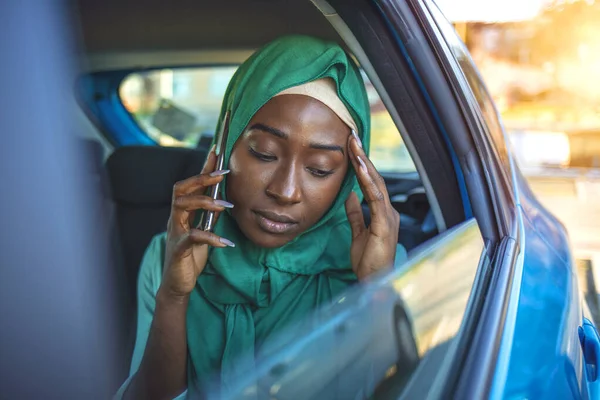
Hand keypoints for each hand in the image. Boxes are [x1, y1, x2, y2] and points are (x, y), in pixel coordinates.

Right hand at [161, 147, 235, 297]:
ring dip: (206, 203)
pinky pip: (192, 237)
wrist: (178, 284)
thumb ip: (209, 216)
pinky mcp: (178, 248)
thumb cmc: (190, 256)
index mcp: (182, 213)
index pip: (191, 184)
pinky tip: (225, 242)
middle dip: (201, 178)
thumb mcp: (203, 231)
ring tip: (226, 207)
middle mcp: (175, 218)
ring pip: (182, 206)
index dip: (203, 168)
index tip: (216, 152)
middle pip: (181, 189)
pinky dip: (210, 237)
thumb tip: (223, 199)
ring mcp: (175, 232)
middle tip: (223, 174)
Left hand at [345, 133, 399, 279]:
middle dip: (363, 156)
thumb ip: (355, 213)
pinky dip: (367, 181)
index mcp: (382, 212)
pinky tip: (359, 167)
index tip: (350, 147)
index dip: (361, 164)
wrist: (376, 282)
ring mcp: (388, 216)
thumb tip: (349, 196)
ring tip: (354, 146)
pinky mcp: (385, 224)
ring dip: (364, 163)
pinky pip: (376, 198)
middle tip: (352, 136)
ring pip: (376, 183)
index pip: (370, 182)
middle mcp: (388, 210)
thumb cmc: (369, 261)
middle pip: (374, 177)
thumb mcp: (358, 232)